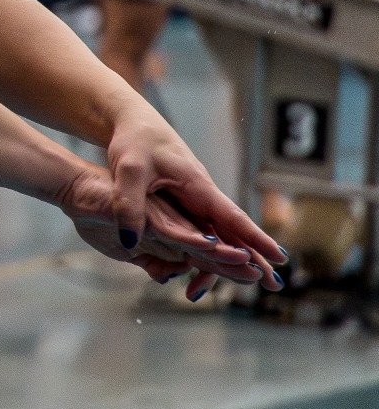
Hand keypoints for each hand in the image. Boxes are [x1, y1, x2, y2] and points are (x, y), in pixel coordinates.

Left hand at [54, 157, 282, 291]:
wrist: (132, 124)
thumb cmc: (133, 142)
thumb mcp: (128, 171)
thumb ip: (129, 204)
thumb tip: (129, 241)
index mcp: (196, 185)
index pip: (231, 216)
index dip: (255, 238)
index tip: (280, 257)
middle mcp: (201, 194)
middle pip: (233, 230)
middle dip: (255, 257)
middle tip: (277, 284)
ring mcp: (193, 199)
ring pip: (219, 233)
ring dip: (235, 258)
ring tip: (253, 282)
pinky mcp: (182, 203)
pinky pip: (201, 231)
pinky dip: (209, 251)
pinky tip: (213, 267)